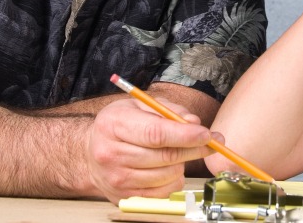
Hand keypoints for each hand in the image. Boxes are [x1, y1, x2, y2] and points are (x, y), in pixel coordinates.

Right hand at [85, 97, 214, 201]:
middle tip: (211, 142)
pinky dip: (174, 179)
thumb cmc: (119, 124)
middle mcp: (111, 154)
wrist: (90, 152)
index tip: (207, 134)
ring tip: (178, 151)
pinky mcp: (124, 196)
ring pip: (167, 175)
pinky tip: (169, 167)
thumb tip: (194, 123)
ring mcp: (116, 179)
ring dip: (182, 163)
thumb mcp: (139, 105)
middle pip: (164, 156)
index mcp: (113, 125)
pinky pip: (163, 192)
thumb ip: (168, 110)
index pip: (155, 133)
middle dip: (194, 149)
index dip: (185, 135)